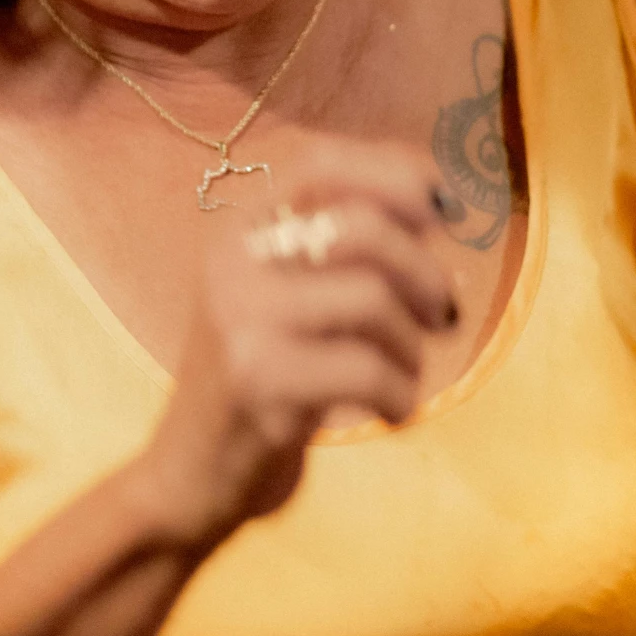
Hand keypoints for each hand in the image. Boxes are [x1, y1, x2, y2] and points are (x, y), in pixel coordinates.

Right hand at [127, 144, 455, 548]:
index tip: (445, 208)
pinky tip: (392, 413)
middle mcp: (231, 260)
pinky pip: (367, 369)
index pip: (319, 160)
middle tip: (443, 313)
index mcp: (237, 228)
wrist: (190, 475)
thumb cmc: (262, 380)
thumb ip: (337, 249)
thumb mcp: (284, 298)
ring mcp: (238, 318)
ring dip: (412, 345)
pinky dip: (401, 394)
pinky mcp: (256, 380)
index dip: (393, 171)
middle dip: (423, 269)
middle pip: (359, 227)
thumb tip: (434, 202)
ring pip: (371, 298)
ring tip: (404, 375)